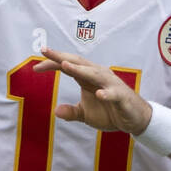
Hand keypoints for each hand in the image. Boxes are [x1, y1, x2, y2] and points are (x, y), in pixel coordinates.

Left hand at [33, 48, 152, 134]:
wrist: (134, 119)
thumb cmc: (110, 112)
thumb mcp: (86, 114)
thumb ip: (72, 112)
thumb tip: (55, 111)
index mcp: (88, 78)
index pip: (68, 67)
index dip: (52, 64)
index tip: (35, 67)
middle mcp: (98, 76)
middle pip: (78, 63)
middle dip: (61, 57)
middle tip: (45, 51)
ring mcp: (110, 85)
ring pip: (94, 74)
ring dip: (80, 70)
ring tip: (65, 66)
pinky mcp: (121, 97)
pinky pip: (113, 94)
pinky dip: (106, 94)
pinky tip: (99, 95)